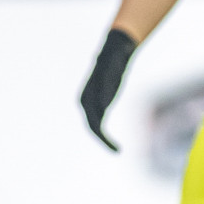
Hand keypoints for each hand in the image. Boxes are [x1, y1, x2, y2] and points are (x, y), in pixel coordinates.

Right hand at [80, 26, 135, 150]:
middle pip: (92, 127)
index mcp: (86, 97)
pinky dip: (107, 133)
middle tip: (118, 151)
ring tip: (117, 150)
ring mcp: (92, 103)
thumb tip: (103, 105)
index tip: (113, 145)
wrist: (115, 52)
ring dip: (105, 139)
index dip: (102, 136)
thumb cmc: (113, 60)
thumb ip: (107, 84)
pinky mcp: (100, 104)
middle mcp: (86, 102)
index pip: (92, 122)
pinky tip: (116, 141)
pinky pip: (101, 122)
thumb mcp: (112, 70)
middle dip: (103, 140)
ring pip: (95, 127)